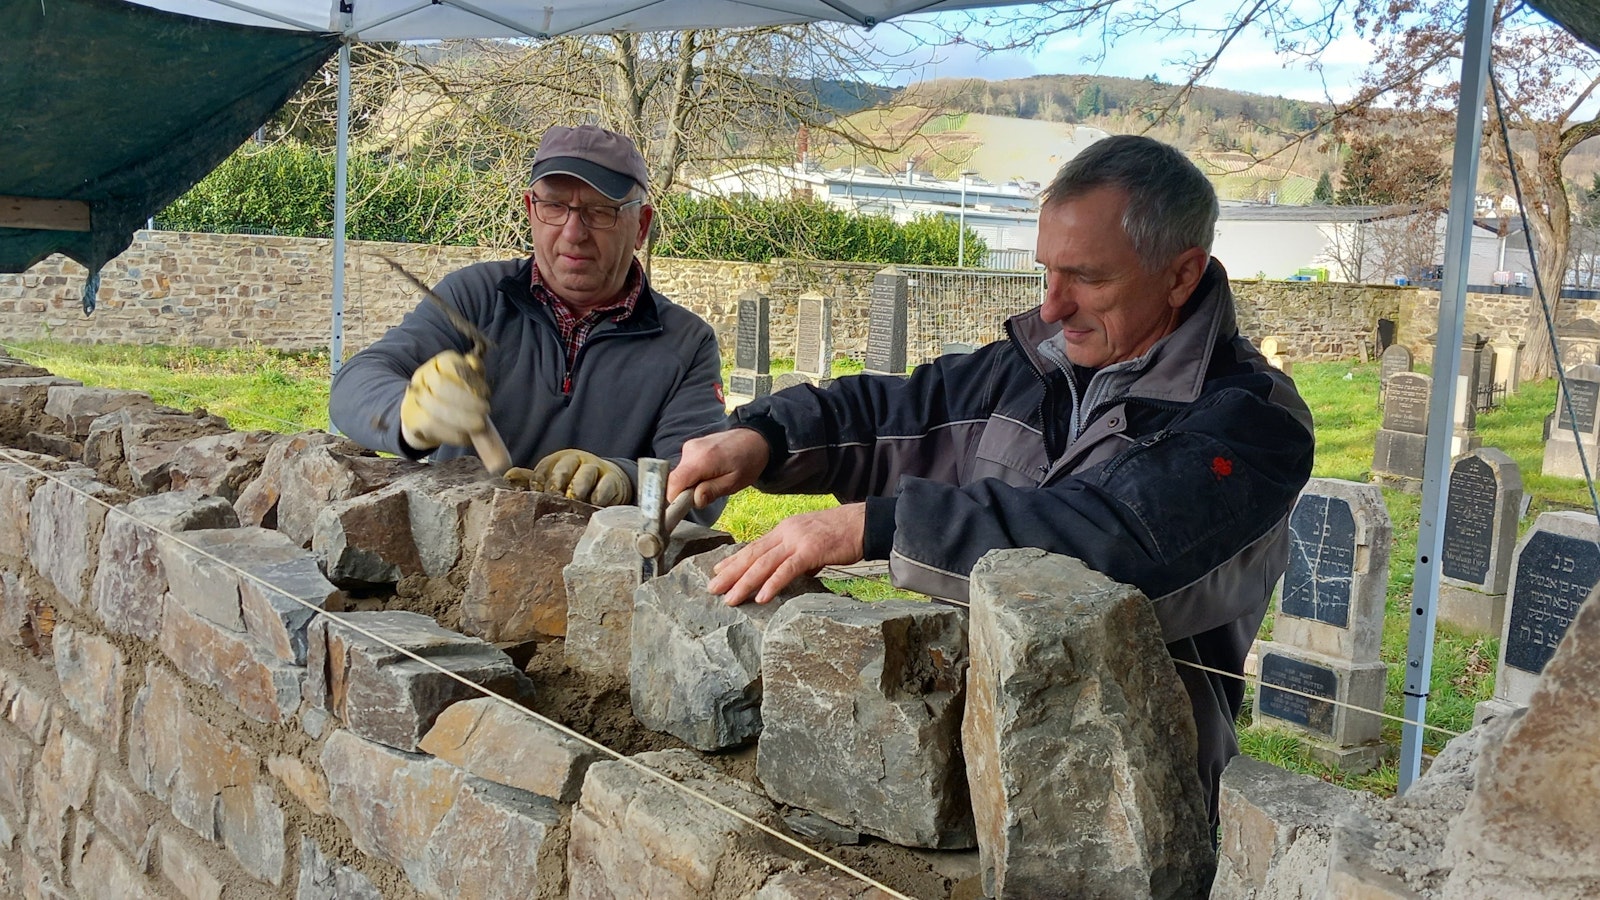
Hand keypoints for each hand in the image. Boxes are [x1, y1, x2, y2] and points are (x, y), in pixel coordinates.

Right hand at [399, 350, 489, 450]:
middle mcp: (423, 376)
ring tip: (479, 427)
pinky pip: (432, 427)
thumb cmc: (454, 394)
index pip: (452, 366)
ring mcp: (415, 398)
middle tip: (485, 413)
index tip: (486, 394)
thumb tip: (475, 365)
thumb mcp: (467, 379)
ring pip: (435, 408)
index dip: (470, 380)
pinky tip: (467, 437)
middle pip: (441, 385)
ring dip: (462, 420)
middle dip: (467, 401)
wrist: (424, 413)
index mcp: (439, 363)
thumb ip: (474, 371)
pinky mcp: (413, 420)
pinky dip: (453, 434)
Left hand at [530, 449, 631, 505]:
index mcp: (556, 461)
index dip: (538, 483)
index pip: (543, 469)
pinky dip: (599, 494)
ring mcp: (594, 468)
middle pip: (563, 468)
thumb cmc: (573, 483)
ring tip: (574, 501)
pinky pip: (605, 485)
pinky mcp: (612, 479)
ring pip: (585, 474)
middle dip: (557, 483)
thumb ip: (530, 480)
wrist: (609, 482)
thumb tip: (507, 477)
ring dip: (578, 487)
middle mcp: (575, 461)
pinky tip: (594, 504)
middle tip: (554, 498)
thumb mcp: (551, 480)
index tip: (537, 497)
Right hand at [667, 428, 770, 510]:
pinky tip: (711, 472)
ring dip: (692, 483)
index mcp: (702, 460)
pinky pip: (685, 467)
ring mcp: (690, 446)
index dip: (673, 499)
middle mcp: (691, 450)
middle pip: (676, 480)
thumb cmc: (748, 461)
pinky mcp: (691, 446)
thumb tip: (694, 501)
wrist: (754, 438)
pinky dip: (694, 474)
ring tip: (713, 479)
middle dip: (686, 492)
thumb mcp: (734, 482)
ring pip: (680, 474)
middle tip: (707, 493)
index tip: (681, 510)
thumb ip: (712, 491)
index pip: (674, 482)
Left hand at [708, 503, 864, 605]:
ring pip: (764, 564)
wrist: (864, 523)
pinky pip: (787, 569)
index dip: (735, 559)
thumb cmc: (842, 534)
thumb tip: (790, 572)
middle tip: (712, 588)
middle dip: (731, 573)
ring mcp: (797, 541)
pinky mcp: (811, 551)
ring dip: (745, 582)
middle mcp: (786, 533)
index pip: (755, 546)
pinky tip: (761, 596)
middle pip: (753, 555)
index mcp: (785, 529)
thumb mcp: (813, 542)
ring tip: (730, 598)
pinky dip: (772, 583)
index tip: (718, 570)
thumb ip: (798, 555)